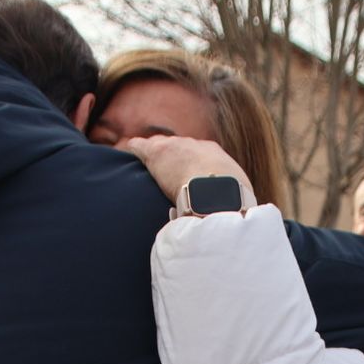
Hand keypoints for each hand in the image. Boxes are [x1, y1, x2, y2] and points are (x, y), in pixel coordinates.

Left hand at [120, 135, 252, 204]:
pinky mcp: (156, 153)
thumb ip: (229, 202)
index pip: (200, 154)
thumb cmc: (230, 202)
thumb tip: (235, 219)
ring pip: (159, 145)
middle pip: (179, 147)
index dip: (191, 164)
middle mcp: (195, 146)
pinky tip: (127, 154)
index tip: (187, 175)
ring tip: (144, 162)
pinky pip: (139, 146)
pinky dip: (133, 151)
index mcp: (216, 155)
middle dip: (172, 157)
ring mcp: (175, 147)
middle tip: (165, 171)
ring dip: (153, 155)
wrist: (216, 192)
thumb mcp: (236, 198)